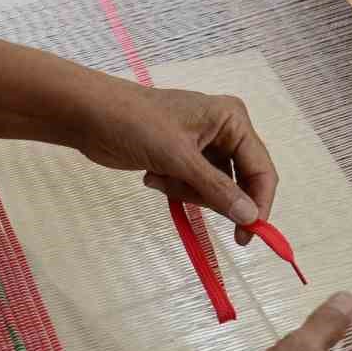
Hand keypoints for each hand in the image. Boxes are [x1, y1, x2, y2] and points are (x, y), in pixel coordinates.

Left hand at [80, 83, 277, 245]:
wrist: (90, 115)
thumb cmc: (136, 123)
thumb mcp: (179, 158)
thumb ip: (217, 189)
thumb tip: (250, 217)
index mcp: (232, 120)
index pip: (261, 169)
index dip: (259, 203)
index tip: (249, 235)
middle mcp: (224, 132)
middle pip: (238, 183)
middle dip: (209, 195)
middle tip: (183, 193)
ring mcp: (203, 146)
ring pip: (213, 190)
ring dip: (185, 191)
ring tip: (160, 175)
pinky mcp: (183, 159)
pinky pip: (192, 188)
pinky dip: (173, 187)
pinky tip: (152, 174)